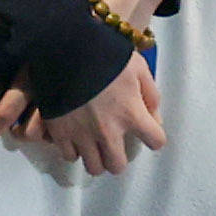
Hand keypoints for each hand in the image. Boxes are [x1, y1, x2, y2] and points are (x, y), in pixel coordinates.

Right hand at [35, 57, 167, 175]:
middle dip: (119, 158)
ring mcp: (82, 134)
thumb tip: (154, 118)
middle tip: (115, 145)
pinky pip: (69, 156)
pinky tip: (76, 137)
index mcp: (131, 113)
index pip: (156, 141)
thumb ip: (151, 94)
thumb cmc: (105, 54)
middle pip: (117, 166)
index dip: (154, 137)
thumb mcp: (138, 67)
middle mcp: (108, 131)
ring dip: (97, 158)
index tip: (147, 132)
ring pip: (93, 167)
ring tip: (94, 146)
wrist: (64, 48)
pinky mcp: (60, 132)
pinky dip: (74, 150)